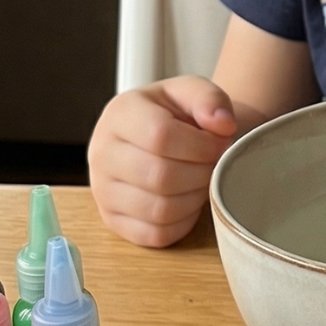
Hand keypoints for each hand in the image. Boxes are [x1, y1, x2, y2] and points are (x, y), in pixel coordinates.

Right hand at [88, 75, 236, 246]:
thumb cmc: (178, 114)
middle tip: (215, 164)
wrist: (163, 136)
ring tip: (202, 179)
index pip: (160, 136)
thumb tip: (223, 125)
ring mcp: (103, 190)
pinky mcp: (112, 220)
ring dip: (194, 198)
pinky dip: (182, 222)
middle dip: (202, 172)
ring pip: (158, 209)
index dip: (202, 145)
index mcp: (121, 113)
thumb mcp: (194, 91)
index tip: (222, 142)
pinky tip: (189, 199)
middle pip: (160, 176)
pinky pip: (155, 234)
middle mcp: (102, 152)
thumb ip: (211, 99)